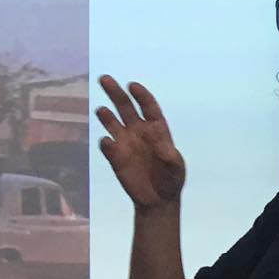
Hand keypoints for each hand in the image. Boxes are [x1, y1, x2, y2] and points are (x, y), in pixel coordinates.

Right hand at [96, 75, 186, 212]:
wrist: (158, 200)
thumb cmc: (171, 180)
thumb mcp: (177, 169)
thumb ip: (171, 157)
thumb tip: (163, 147)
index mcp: (157, 129)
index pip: (148, 106)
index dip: (141, 95)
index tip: (132, 86)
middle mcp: (139, 131)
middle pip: (125, 107)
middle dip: (115, 93)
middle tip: (104, 79)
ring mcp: (125, 143)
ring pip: (112, 123)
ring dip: (106, 115)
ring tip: (101, 110)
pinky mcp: (115, 157)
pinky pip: (108, 146)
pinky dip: (106, 143)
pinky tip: (107, 143)